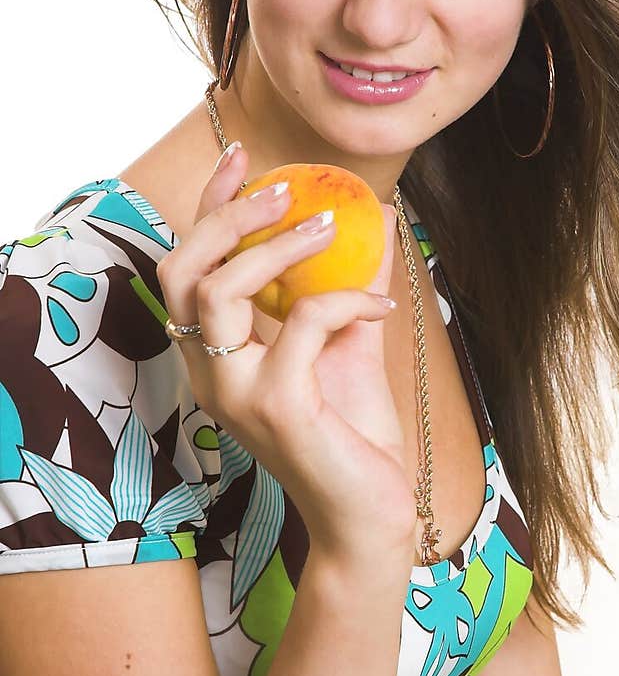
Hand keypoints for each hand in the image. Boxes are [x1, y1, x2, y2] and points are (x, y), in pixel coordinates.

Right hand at [155, 144, 417, 568]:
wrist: (369, 517)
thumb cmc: (354, 436)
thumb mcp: (350, 345)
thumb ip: (348, 286)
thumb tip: (375, 220)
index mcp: (218, 356)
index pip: (191, 267)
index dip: (210, 206)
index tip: (245, 158)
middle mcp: (211, 373)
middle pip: (180, 270)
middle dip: (227, 214)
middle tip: (286, 188)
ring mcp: (236, 393)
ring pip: (219, 290)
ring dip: (279, 246)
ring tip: (332, 227)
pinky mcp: (276, 408)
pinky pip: (301, 323)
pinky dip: (345, 299)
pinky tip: (381, 307)